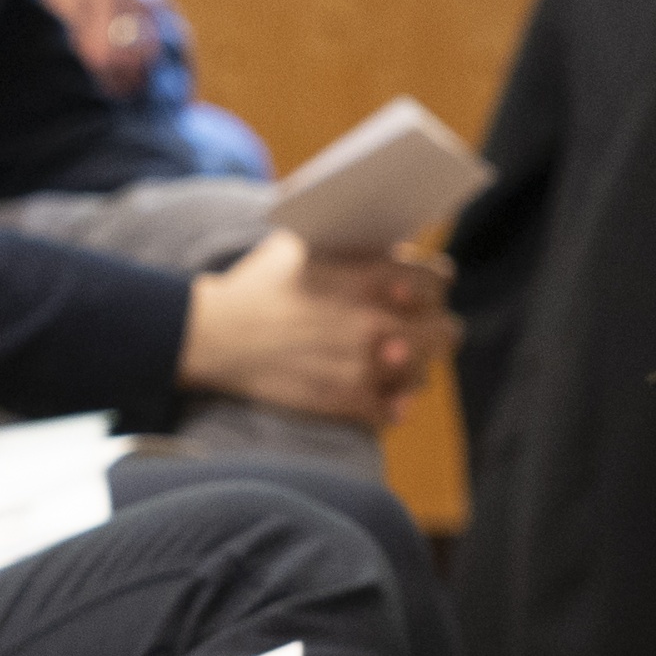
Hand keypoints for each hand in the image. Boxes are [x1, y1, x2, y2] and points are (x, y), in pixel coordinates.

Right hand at [181, 228, 451, 427]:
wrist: (210, 335)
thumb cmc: (255, 286)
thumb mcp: (305, 244)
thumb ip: (355, 247)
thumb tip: (392, 246)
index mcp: (373, 276)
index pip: (439, 280)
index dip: (431, 286)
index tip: (418, 295)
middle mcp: (378, 320)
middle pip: (445, 332)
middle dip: (430, 331)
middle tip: (412, 334)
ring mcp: (366, 364)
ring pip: (423, 375)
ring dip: (409, 372)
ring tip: (389, 367)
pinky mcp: (347, 401)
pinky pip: (394, 411)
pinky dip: (387, 407)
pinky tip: (375, 398)